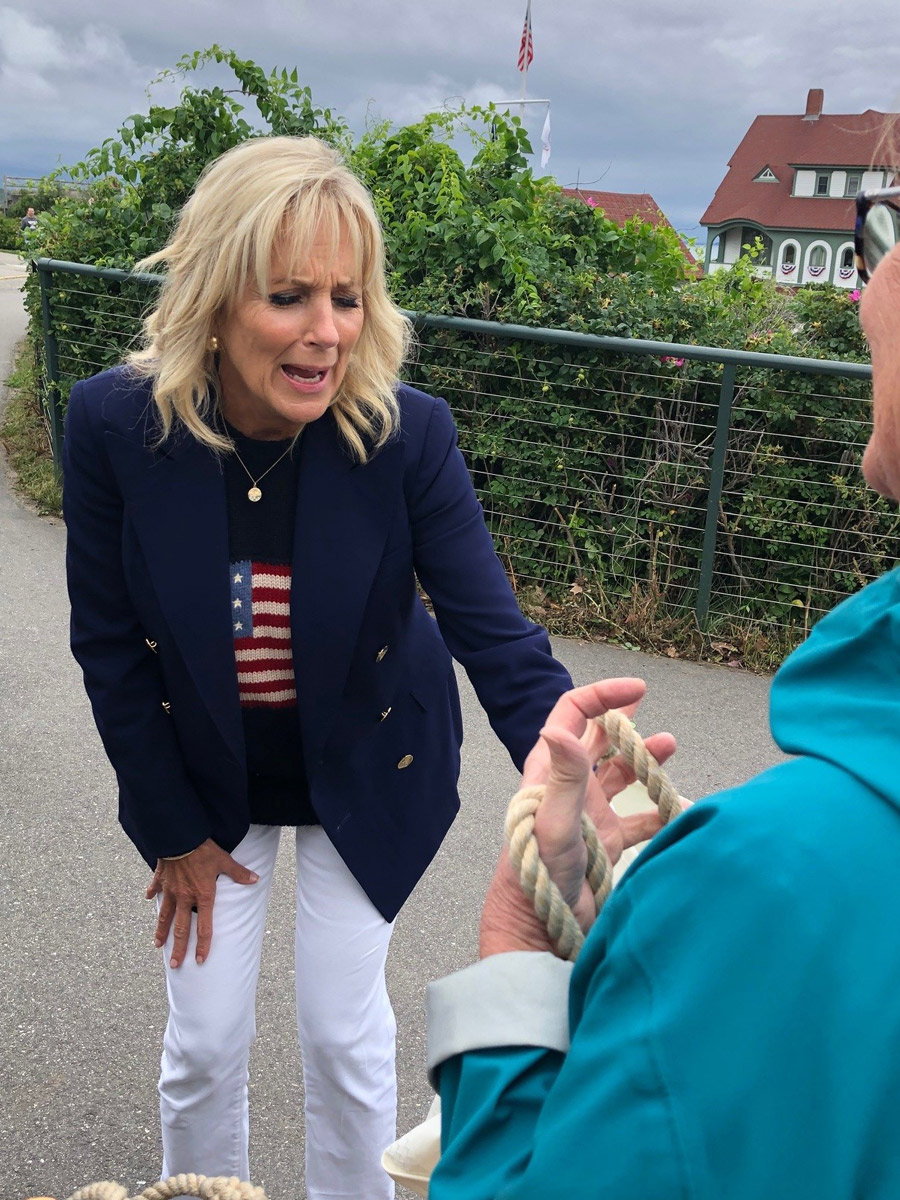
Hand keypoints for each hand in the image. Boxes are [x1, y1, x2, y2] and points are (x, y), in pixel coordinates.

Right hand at [146, 838, 258, 966]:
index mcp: (202, 896)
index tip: (200, 960)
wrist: (180, 837)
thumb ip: (238, 873)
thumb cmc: (203, 850)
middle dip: (178, 949)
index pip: (204, 927)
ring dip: (161, 931)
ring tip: (157, 944)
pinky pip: (155, 889)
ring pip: (164, 916)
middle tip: (175, 965)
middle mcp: (185, 898)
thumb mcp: (224, 860)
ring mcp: (170, 890)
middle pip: (181, 929)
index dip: (203, 945)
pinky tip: (149, 898)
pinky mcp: (160, 879)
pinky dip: (152, 894)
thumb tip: (255, 879)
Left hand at [479, 678, 676, 957]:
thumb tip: (557, 726)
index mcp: (550, 772)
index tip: (638, 690)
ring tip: (670, 748)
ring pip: (620, 776)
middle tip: (646, 704)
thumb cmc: (538, 873)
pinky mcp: (605, 842)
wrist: (539, 927)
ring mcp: (589, 814)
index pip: (572, 715)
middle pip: (596, 740)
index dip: (602, 696)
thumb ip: (562, 776)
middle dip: (623, 721)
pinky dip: (660, 812)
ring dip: (644, 760)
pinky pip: (638, 819)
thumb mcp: (554, 821)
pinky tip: (679, 810)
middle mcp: (570, 788)